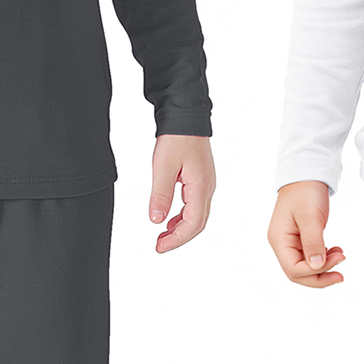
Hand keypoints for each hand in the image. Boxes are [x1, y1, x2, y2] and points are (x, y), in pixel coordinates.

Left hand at [150, 134, 214, 252]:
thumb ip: (161, 195)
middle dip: (179, 238)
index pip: (193, 223)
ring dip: (181, 228)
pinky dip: (183, 216)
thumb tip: (156, 220)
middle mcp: (207, 188)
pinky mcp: (201, 179)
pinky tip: (170, 218)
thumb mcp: (163, 166)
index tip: (160, 247)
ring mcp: (206, 184)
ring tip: (162, 235)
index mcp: (200, 187)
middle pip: (198, 223)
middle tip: (159, 246)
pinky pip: (195, 205)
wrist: (187, 117)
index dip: (177, 239)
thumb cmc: (177, 137)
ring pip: (197, 215)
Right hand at [268, 180, 344, 286]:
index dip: (316, 271)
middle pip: (298, 273)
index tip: (338, 259)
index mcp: (279, 239)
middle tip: (341, 274)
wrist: (307, 173)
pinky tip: (336, 251)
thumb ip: (313, 242)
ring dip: (324, 267)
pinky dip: (324, 258)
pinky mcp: (301, 238)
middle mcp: (282, 244)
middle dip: (320, 276)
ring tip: (341, 256)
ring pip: (305, 267)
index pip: (294, 269)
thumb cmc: (305, 190)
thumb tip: (316, 267)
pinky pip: (310, 257)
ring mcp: (290, 242)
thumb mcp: (310, 215)